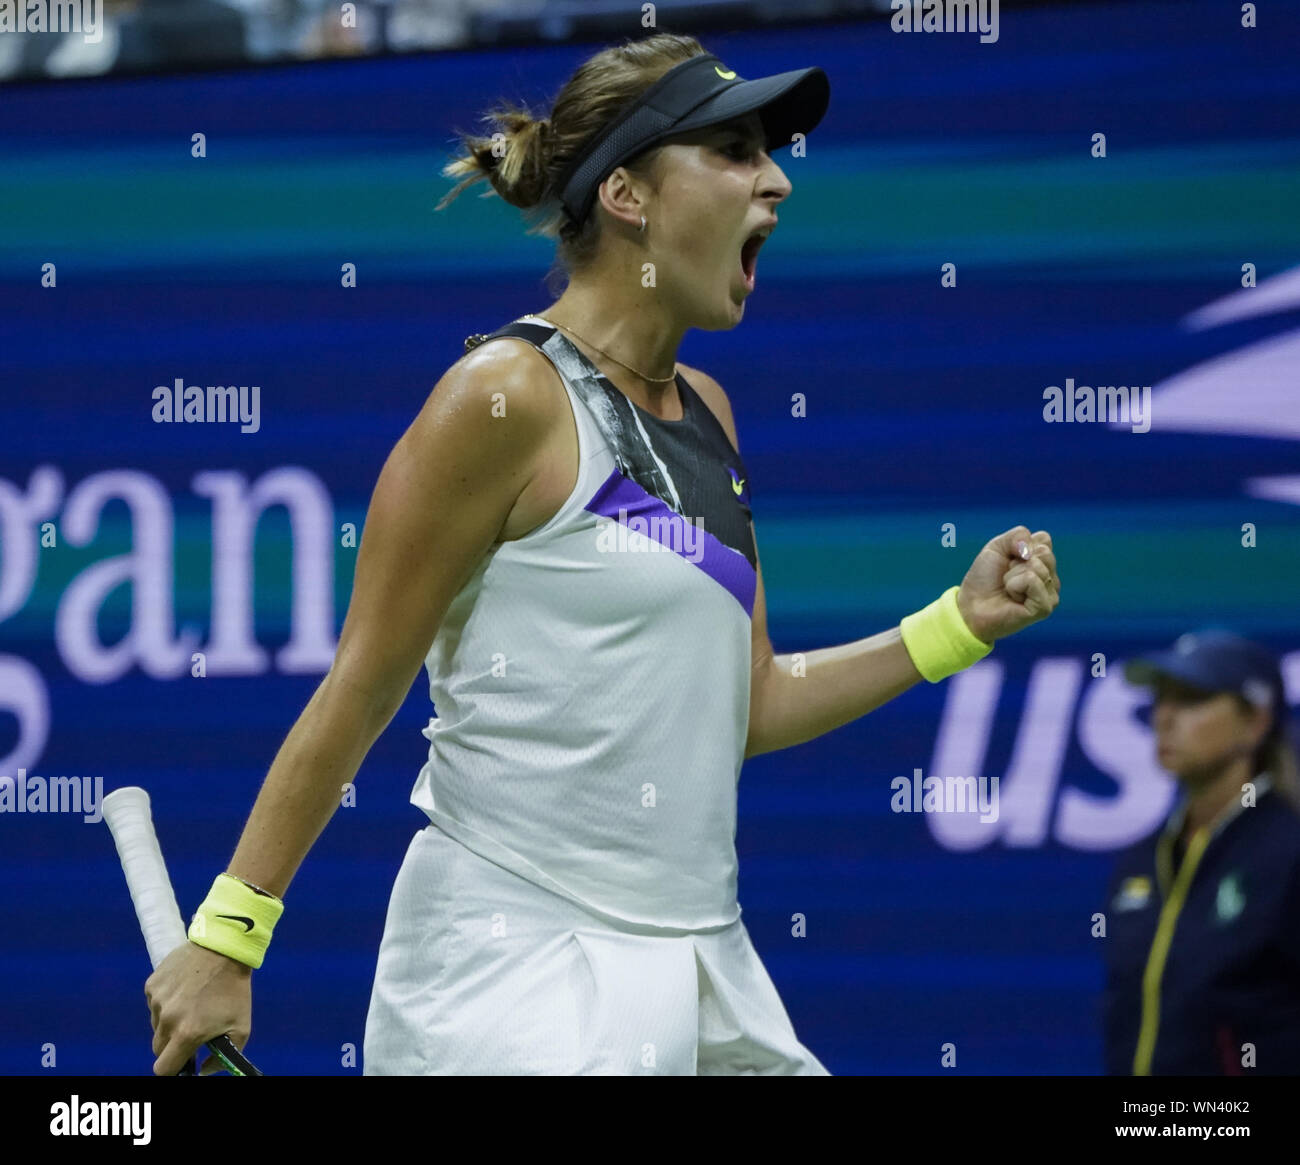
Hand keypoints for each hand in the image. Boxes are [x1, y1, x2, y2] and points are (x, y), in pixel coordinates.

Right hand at [145, 940, 252, 1075]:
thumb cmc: (235, 989)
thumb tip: (202, 1072)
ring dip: (168, 1023)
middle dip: (172, 1046)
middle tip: (189, 1032)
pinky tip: (184, 990)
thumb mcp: (240, 1027)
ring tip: (191, 1005)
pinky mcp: (151, 985)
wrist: (225, 948)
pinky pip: (154, 1004)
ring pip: (156, 1025)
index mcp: (186, 1034)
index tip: (181, 1063)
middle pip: (158, 1048)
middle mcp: (166, 1020)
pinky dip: (165, 1003)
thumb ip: (221, 1059)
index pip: (163, 1069)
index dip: (172, 1070)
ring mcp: (156, 1001)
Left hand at [956, 526, 1059, 643]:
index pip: (1044, 539)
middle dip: (1016, 561)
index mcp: (1042, 561)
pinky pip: (1032, 580)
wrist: (971, 605)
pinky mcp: (1045, 607)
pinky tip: (1012, 598)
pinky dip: (1015, 585)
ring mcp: (1050, 593)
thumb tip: (1031, 549)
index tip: (1008, 560)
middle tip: (1006, 577)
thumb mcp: (996, 547)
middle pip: (1043, 552)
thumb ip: (1017, 535)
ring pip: (1036, 566)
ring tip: (1008, 589)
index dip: (1018, 545)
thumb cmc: (984, 578)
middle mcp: (1051, 577)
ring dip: (1012, 575)